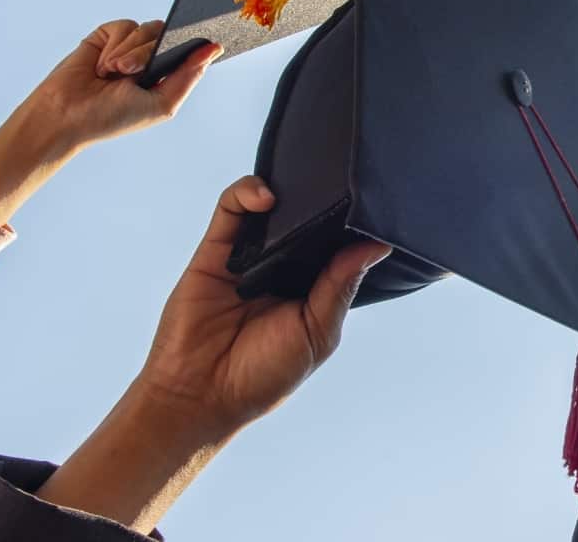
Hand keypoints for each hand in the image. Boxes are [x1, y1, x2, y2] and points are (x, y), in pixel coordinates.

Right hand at [26, 19, 220, 152]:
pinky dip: (115, 44)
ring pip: (148, 29)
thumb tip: (214, 49)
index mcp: (166, 77)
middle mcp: (150, 60)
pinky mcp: (107, 37)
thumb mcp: (161, 103)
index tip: (203, 38)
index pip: (190, 51)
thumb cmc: (111, 118)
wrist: (65, 115)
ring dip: (130, 51)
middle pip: (169, 36)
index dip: (196, 43)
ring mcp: (128, 47)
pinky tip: (102, 64)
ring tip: (113, 72)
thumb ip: (188, 76)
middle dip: (150, 52)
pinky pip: (124, 26)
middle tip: (130, 71)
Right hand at [35, 178, 389, 532]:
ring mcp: (247, 256)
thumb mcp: (316, 333)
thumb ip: (340, 287)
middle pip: (304, 218)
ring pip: (268, 206)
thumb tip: (376, 246)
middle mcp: (282, 268)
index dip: (352, 225)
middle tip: (344, 181)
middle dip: (323, 198)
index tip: (373, 204)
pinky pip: (230, 210)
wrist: (201, 395)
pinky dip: (247, 192)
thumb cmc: (263, 375)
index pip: (336, 244)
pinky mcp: (214, 251)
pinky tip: (266, 197)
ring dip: (288, 188)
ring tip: (307, 186)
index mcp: (312, 288)